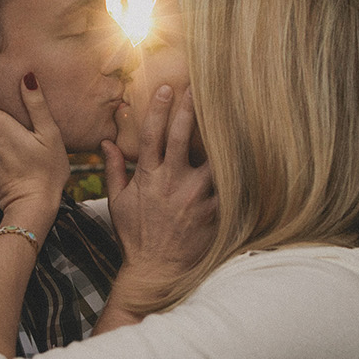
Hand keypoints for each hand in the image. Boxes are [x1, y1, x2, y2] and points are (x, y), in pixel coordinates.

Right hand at [100, 85, 217, 308]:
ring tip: (233, 113)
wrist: (157, 272)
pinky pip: (230, 184)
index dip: (159, 108)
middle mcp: (172, 182)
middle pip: (182, 135)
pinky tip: (252, 149)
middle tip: (201, 87)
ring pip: (212, 155)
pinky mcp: (214, 211)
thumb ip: (113, 170)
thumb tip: (106, 142)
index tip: (167, 87)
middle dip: (190, 108)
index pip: (152, 134)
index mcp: (148, 177)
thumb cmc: (137, 237)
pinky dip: (239, 168)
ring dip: (220, 133)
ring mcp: (195, 196)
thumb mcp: (117, 203)